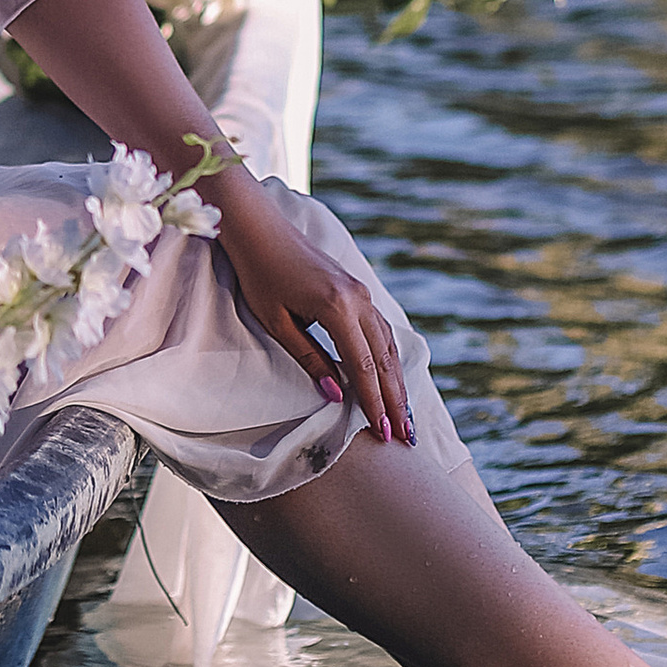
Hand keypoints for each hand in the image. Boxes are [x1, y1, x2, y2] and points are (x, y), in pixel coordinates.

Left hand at [213, 180, 414, 447]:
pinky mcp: (358, 290)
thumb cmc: (260, 274)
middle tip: (406, 438)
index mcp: (338, 308)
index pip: (363, 367)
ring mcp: (362, 292)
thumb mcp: (277, 321)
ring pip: (388, 345)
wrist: (260, 228)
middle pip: (385, 359)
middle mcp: (359, 299)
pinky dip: (389, 359)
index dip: (374, 402)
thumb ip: (308, 358)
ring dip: (397, 382)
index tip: (384, 433)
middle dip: (396, 400)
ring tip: (405, 417)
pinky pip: (381, 330)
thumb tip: (334, 397)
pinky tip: (393, 379)